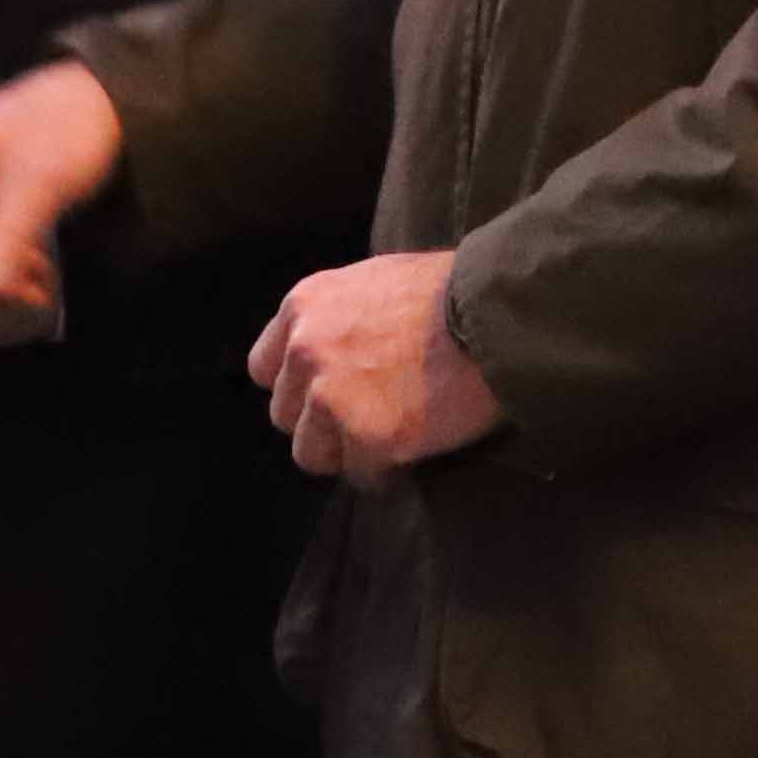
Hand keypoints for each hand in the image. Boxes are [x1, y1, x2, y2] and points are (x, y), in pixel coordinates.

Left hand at [252, 252, 500, 490]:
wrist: (493, 314)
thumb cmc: (447, 291)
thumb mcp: (373, 281)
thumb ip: (338, 317)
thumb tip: (335, 350)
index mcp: (303, 308)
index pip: (264, 368)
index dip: (297, 386)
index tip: (325, 392)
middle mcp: (305, 352)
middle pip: (284, 415)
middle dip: (320, 422)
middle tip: (364, 416)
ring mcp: (333, 398)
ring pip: (311, 453)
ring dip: (345, 452)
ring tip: (386, 439)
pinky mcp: (369, 437)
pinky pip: (362, 476)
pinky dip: (384, 472)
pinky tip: (411, 451)